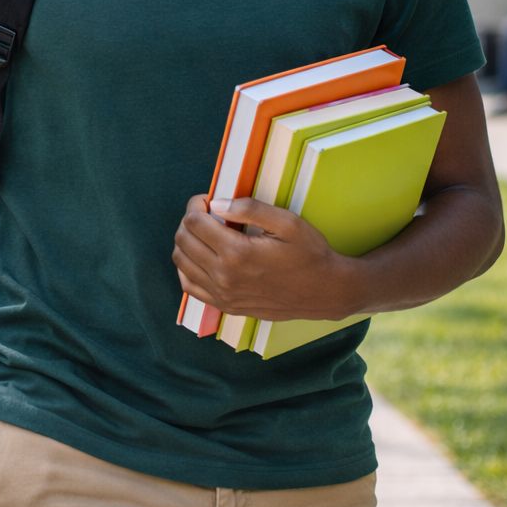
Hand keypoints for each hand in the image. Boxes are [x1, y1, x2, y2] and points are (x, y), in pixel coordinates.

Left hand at [172, 195, 359, 320]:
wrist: (325, 292)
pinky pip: (189, 286)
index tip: (207, 201)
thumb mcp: (287, 222)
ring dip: (186, 242)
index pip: (194, 222)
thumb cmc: (310, 254)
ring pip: (181, 262)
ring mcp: (223, 295)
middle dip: (189, 220)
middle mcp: (224, 277)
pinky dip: (187, 267)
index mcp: (237, 253)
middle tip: (206, 213)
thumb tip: (217, 204)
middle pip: (183, 240)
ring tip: (205, 233)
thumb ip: (250, 209)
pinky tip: (203, 256)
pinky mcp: (226, 306)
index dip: (196, 205)